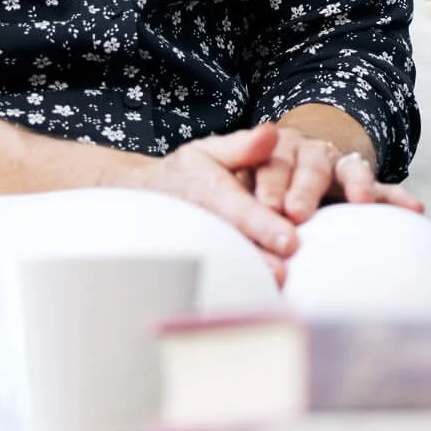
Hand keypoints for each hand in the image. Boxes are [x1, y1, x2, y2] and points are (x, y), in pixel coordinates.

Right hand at [136, 123, 301, 280]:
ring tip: (272, 289)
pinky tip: (252, 296)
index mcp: (207, 190)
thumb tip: (273, 134)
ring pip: (219, 263)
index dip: (262, 225)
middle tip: (283, 274)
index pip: (239, 210)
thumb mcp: (209, 150)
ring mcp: (190, 245)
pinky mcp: (188, 263)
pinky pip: (209, 275)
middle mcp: (198, 220)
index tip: (290, 241)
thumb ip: (244, 146)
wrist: (140, 198)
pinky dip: (230, 286)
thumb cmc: (186, 173)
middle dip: (256, 260)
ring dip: (245, 278)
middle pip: (230, 243)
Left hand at [250, 126, 424, 222]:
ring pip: (349, 171)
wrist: (274, 167)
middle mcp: (311, 153)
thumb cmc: (245, 176)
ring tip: (361, 199)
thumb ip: (240, 149)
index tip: (270, 205)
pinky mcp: (358, 188)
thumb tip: (264, 132)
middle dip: (308, 188)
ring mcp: (337, 169)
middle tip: (299, 213)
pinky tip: (414, 208)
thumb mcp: (229, 159)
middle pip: (312, 166)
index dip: (273, 182)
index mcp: (277, 148)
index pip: (275, 161)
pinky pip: (380, 190)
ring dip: (357, 183)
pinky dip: (396, 197)